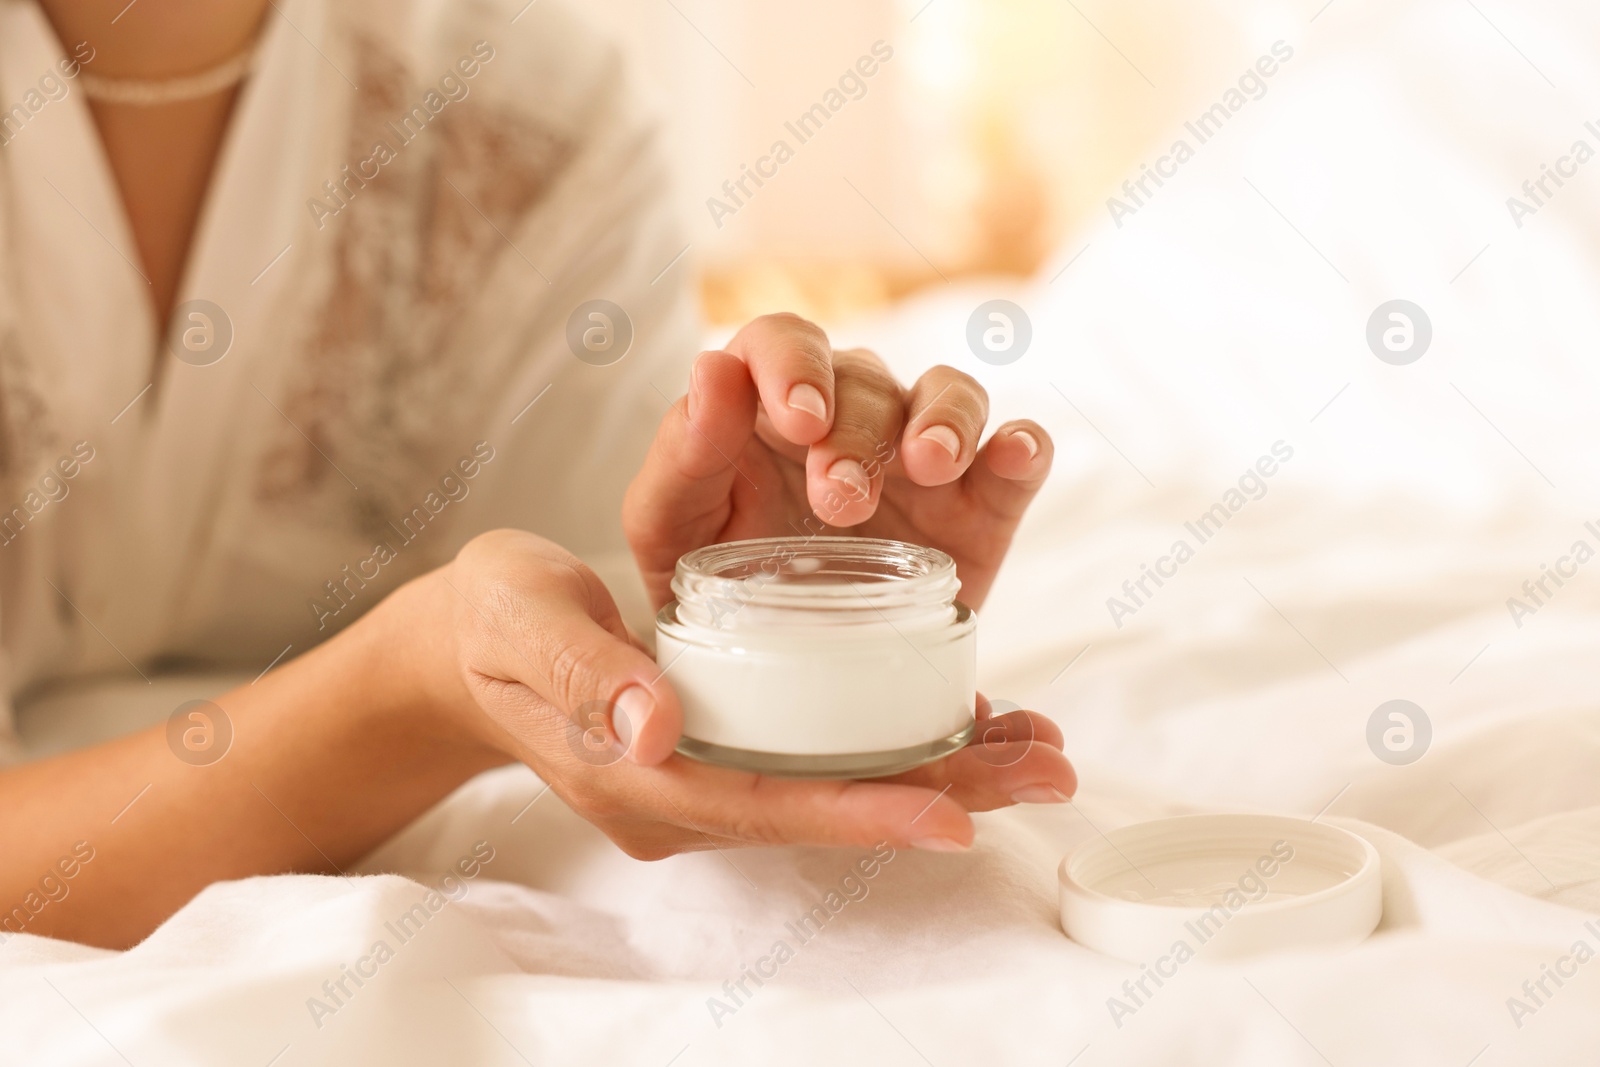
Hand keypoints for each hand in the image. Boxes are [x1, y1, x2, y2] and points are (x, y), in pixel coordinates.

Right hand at [419, 529, 1076, 856]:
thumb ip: (584, 672)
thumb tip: (655, 727)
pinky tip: (968, 721)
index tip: (955, 812)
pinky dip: (898, 745)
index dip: (860, 809)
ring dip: (941, 772)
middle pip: (825, 806)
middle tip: (1048, 772)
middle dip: (938, 794)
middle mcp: (685, 795)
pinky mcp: (728, 746)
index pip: (763, 805)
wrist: (471, 639)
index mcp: (637, 778)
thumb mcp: (522, 623)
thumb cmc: (493, 623)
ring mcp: (708, 779)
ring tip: (1039, 749)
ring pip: (838, 786)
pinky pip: (825, 758)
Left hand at [624, 313, 1052, 610]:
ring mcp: (920, 459)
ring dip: (944, 419)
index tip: (800, 422)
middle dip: (856, 432)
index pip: (783, 341)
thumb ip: (682, 454)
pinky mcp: (980, 507)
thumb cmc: (707, 586)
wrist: (778, 677)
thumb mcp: (668, 530)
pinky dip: (1022, 445)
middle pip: (867, 377)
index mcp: (765, 407)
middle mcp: (850, 415)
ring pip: (950, 393)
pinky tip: (1013, 456)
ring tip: (932, 466)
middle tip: (841, 501)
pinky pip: (1017, 453)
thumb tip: (712, 370)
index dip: (794, 365)